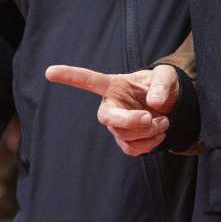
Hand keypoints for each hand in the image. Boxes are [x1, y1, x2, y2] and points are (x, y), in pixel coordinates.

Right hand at [45, 64, 177, 155]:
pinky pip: (132, 149)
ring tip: (164, 121)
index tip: (49, 72)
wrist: (171, 107)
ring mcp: (116, 125)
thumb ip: (161, 86)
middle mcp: (111, 105)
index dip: (70, 76)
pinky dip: (150, 144)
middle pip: (107, 117)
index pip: (89, 80)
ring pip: (124, 135)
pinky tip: (160, 133)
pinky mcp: (125, 140)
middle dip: (129, 121)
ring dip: (148, 132)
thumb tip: (154, 103)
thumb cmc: (162, 86)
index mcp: (114, 85)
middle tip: (150, 118)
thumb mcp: (166, 77)